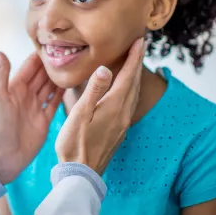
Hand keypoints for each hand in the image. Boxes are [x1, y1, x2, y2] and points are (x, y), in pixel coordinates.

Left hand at [0, 52, 63, 184]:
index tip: (54, 42)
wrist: (1, 157)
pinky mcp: (44, 121)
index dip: (40, 56)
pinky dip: (62, 95)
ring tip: (75, 65)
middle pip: (41, 76)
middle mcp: (25, 96)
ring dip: (59, 78)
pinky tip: (73, 85)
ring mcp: (35, 108)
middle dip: (53, 65)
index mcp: (13, 88)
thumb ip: (1, 74)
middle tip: (71, 51)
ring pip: (50, 88)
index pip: (29, 67)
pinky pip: (55, 104)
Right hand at [55, 38, 145, 173]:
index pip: (128, 76)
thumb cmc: (75, 144)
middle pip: (134, 83)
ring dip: (135, 77)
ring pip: (134, 94)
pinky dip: (130, 91)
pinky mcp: (119, 132)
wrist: (81, 173)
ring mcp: (122, 124)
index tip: (140, 41)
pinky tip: (125, 91)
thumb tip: (106, 69)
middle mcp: (123, 114)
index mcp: (114, 106)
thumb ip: (94, 91)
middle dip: (137, 63)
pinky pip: (129, 104)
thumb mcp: (79, 115)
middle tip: (140, 46)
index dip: (134, 57)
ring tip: (134, 65)